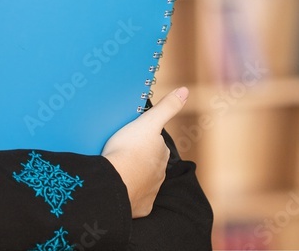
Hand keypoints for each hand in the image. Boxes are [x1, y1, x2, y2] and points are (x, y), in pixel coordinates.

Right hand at [102, 87, 188, 217]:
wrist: (114, 183)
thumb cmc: (128, 151)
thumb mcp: (148, 122)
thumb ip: (167, 107)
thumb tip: (185, 90)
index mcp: (161, 153)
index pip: (156, 145)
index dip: (145, 141)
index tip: (133, 139)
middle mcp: (160, 174)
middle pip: (149, 164)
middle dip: (139, 160)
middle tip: (122, 154)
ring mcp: (149, 192)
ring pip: (142, 182)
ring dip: (133, 177)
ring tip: (118, 171)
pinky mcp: (139, 207)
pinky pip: (134, 200)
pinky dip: (129, 195)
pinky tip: (119, 189)